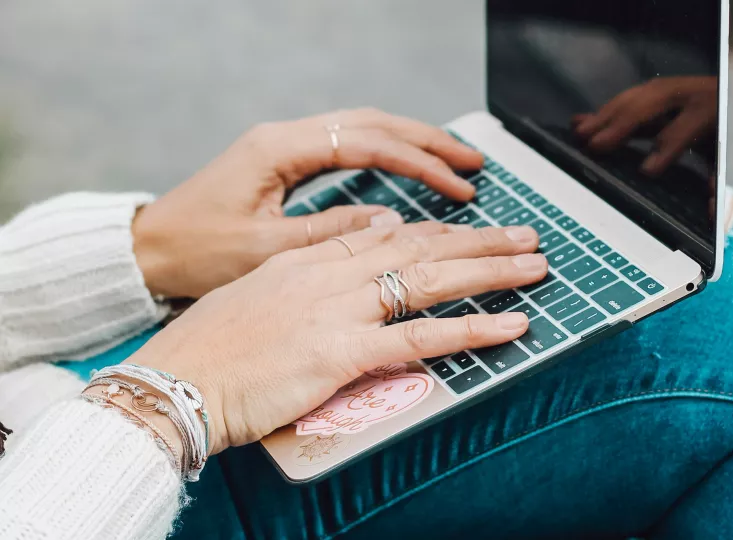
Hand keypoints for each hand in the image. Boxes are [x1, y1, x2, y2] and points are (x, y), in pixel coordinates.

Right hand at [125, 223, 546, 454]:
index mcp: (309, 258)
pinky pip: (418, 338)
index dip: (442, 232)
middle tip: (528, 236)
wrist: (174, 382)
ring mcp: (336, 310)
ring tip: (536, 268)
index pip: (391, 235)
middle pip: (421, 247)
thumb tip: (362, 240)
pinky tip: (510, 327)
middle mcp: (328, 274)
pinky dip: (470, 330)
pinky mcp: (339, 353)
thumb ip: (313, 263)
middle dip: (481, 241)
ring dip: (490, 272)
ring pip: (429, 280)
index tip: (477, 232)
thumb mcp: (261, 290)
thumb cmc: (212, 347)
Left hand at [132, 108, 482, 297]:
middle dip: (426, 142)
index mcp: (280, 149)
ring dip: (409, 144)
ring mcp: (283, 146)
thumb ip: (329, 232)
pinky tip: (404, 169)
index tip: (460, 184)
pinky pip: (344, 147)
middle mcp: (284, 137)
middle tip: (472, 161)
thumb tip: (388, 221)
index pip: (368, 143)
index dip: (420, 163)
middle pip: (371, 124)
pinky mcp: (282, 163)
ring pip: (361, 130)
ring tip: (452, 161)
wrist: (149, 249)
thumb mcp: (265, 249)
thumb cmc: (195, 251)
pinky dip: (382, 155)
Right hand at [572, 76, 717, 175]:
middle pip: (650, 107)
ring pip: (633, 100)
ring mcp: (668, 87)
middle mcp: (689, 92)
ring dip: (603, 118)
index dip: (666, 149)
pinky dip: (602, 112)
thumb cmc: (724, 132)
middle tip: (596, 147)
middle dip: (621, 126)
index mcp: (711, 110)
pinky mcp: (653, 89)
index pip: (684, 129)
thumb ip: (719, 180)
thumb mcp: (727, 156)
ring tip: (581, 136)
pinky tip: (581, 121)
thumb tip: (712, 211)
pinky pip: (625, 99)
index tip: (646, 171)